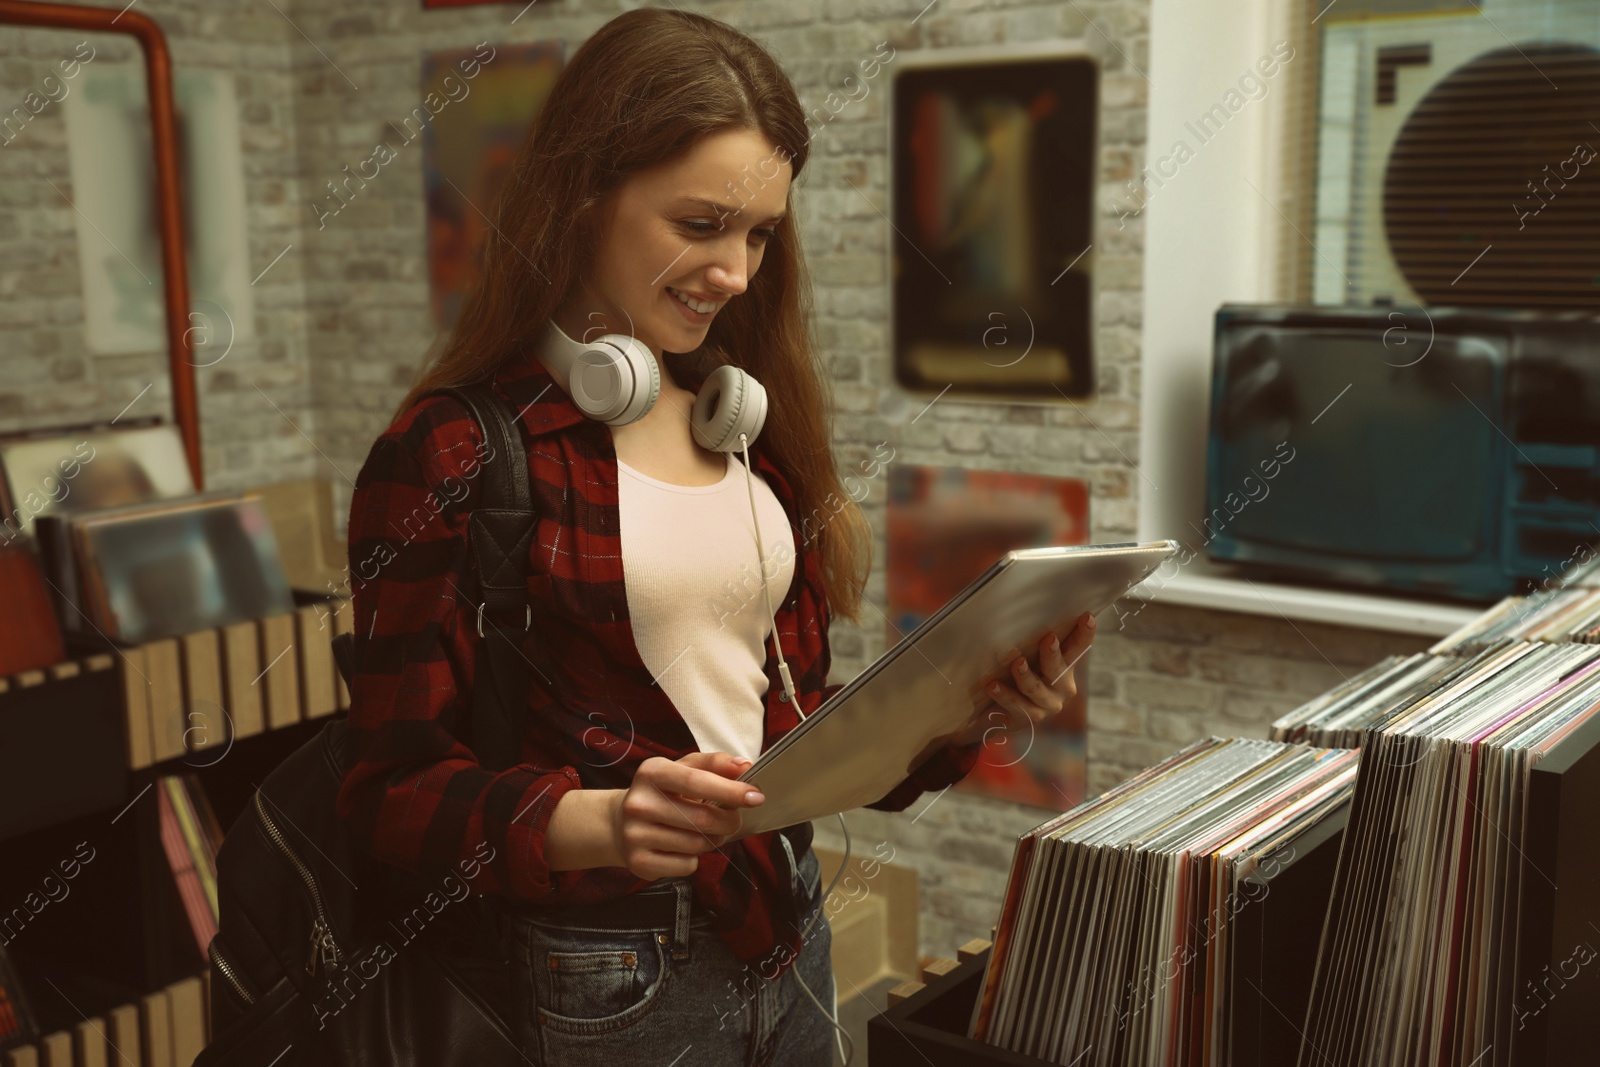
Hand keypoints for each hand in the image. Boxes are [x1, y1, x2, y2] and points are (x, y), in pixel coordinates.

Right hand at [608, 751, 764, 880]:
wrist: (618, 823)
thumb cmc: (662, 793)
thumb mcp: (682, 769)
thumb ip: (714, 764)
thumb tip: (744, 766)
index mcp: (652, 772)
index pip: (697, 781)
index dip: (731, 790)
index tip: (756, 797)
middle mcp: (639, 803)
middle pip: (702, 819)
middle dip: (729, 821)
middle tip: (734, 820)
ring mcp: (636, 834)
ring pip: (697, 845)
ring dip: (713, 840)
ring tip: (706, 832)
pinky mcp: (638, 862)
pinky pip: (686, 865)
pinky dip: (695, 858)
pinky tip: (683, 847)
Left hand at [953, 611, 1095, 746]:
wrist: (994, 711)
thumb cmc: (1014, 671)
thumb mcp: (1026, 652)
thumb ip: (1031, 636)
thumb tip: (1021, 605)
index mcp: (1065, 666)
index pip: (1078, 648)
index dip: (1084, 634)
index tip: (1087, 616)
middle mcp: (1061, 687)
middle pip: (1060, 670)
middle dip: (1053, 655)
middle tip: (1049, 639)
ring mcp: (1046, 706)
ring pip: (1036, 690)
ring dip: (1026, 676)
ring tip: (1016, 663)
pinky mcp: (1027, 719)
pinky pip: (1016, 707)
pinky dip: (1004, 695)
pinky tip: (992, 685)